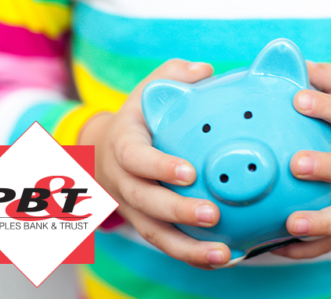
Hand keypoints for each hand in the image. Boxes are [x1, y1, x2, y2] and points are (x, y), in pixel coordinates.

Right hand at [78, 60, 230, 268]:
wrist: (105, 152)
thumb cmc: (138, 119)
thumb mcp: (148, 91)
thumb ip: (174, 76)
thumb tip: (206, 71)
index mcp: (124, 146)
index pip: (135, 158)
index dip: (158, 167)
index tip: (188, 172)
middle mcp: (124, 182)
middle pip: (145, 203)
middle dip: (177, 212)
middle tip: (212, 215)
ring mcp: (133, 209)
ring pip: (155, 234)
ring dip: (188, 248)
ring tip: (223, 254)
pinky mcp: (147, 225)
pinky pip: (167, 244)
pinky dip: (193, 255)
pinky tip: (225, 258)